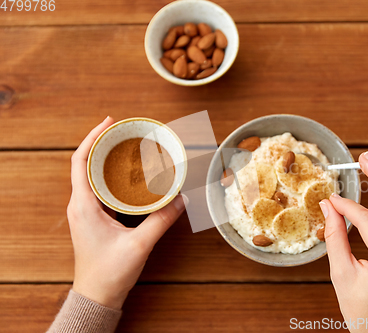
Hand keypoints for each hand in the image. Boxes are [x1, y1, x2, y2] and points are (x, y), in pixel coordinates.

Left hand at [67, 117, 186, 309]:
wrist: (96, 296)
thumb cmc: (109, 273)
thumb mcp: (139, 244)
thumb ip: (161, 220)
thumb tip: (181, 200)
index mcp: (84, 206)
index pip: (80, 161)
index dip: (92, 137)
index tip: (108, 122)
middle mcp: (80, 205)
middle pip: (84, 163)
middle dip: (101, 143)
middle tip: (122, 131)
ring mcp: (85, 212)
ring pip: (90, 175)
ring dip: (104, 158)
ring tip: (124, 146)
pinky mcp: (92, 218)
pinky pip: (98, 188)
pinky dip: (109, 175)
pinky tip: (127, 175)